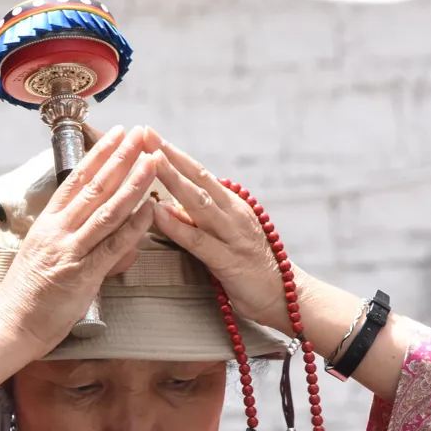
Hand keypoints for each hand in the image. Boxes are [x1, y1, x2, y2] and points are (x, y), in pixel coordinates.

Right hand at [0, 126, 160, 356]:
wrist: (9, 327)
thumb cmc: (28, 297)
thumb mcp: (50, 261)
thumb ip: (84, 248)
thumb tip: (120, 247)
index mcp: (47, 223)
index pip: (76, 180)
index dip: (99, 155)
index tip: (118, 135)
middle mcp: (57, 231)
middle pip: (94, 187)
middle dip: (120, 158)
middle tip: (141, 134)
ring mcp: (69, 251)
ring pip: (106, 210)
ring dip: (132, 184)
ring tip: (151, 161)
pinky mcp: (81, 275)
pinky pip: (112, 246)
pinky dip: (133, 227)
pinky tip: (150, 209)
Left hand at [144, 131, 296, 334]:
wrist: (287, 297)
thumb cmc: (249, 267)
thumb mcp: (225, 234)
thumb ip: (202, 218)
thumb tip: (172, 202)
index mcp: (230, 204)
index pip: (198, 172)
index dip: (172, 152)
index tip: (147, 132)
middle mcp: (232, 213)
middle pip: (197, 178)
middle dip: (169, 154)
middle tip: (144, 133)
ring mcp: (232, 235)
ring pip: (198, 202)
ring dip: (172, 180)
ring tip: (149, 161)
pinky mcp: (229, 261)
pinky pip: (199, 241)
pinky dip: (177, 226)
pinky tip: (157, 213)